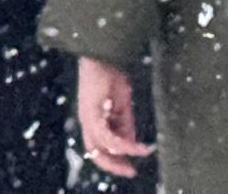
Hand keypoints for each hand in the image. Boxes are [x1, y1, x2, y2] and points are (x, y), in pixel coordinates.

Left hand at [77, 58, 151, 176]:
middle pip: (95, 154)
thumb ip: (125, 125)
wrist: (104, 55)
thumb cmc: (111, 76)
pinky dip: (123, 143)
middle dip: (114, 166)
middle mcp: (87, 122)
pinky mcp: (92, 113)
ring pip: (102, 147)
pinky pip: (107, 136)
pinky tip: (136, 145)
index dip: (113, 160)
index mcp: (92, 120)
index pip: (98, 148)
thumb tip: (130, 144)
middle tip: (131, 171)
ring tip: (140, 154)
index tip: (130, 167)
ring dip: (123, 154)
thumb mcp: (121, 106)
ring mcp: (88, 118)